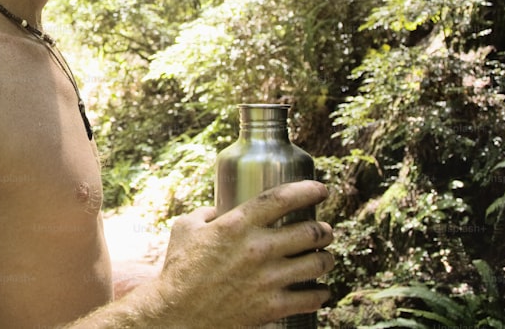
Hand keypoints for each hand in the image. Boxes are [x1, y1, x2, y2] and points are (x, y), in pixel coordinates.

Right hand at [153, 180, 333, 326]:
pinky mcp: (272, 306)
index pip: (283, 198)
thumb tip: (219, 210)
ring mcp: (268, 279)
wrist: (177, 314)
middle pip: (310, 232)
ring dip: (327, 259)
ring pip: (317, 263)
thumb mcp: (185, 228)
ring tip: (325, 258)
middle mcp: (258, 248)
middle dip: (324, 230)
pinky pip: (311, 297)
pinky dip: (320, 293)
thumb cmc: (179, 269)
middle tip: (325, 230)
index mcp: (237, 224)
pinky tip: (320, 290)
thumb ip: (205, 213)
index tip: (320, 190)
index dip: (308, 190)